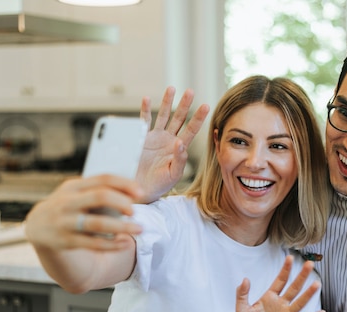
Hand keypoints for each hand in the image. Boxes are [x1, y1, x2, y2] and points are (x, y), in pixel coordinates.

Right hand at [25, 174, 142, 251]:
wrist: (37, 226)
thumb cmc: (68, 206)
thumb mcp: (77, 193)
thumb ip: (100, 190)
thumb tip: (134, 192)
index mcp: (74, 186)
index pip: (103, 179)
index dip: (124, 184)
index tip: (141, 193)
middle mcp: (68, 202)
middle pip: (99, 196)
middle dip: (122, 203)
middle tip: (134, 211)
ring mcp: (65, 222)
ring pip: (97, 223)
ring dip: (121, 227)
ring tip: (139, 229)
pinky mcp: (65, 241)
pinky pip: (93, 243)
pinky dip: (111, 245)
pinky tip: (124, 244)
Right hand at [136, 87, 209, 202]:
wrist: (140, 189)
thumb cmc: (159, 185)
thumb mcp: (173, 174)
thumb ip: (179, 159)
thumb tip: (180, 143)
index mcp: (179, 148)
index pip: (191, 130)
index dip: (198, 118)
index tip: (206, 105)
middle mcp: (169, 140)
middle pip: (179, 118)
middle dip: (185, 105)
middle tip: (190, 91)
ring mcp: (156, 137)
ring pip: (163, 115)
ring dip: (167, 102)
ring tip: (172, 88)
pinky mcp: (142, 138)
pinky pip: (144, 121)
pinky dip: (145, 110)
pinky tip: (147, 98)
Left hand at [236, 256, 325, 311]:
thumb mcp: (241, 310)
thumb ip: (242, 295)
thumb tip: (245, 279)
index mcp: (269, 298)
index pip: (280, 280)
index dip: (285, 270)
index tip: (290, 257)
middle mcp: (281, 304)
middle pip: (293, 288)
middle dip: (301, 276)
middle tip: (310, 264)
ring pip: (300, 302)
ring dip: (308, 294)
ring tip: (317, 283)